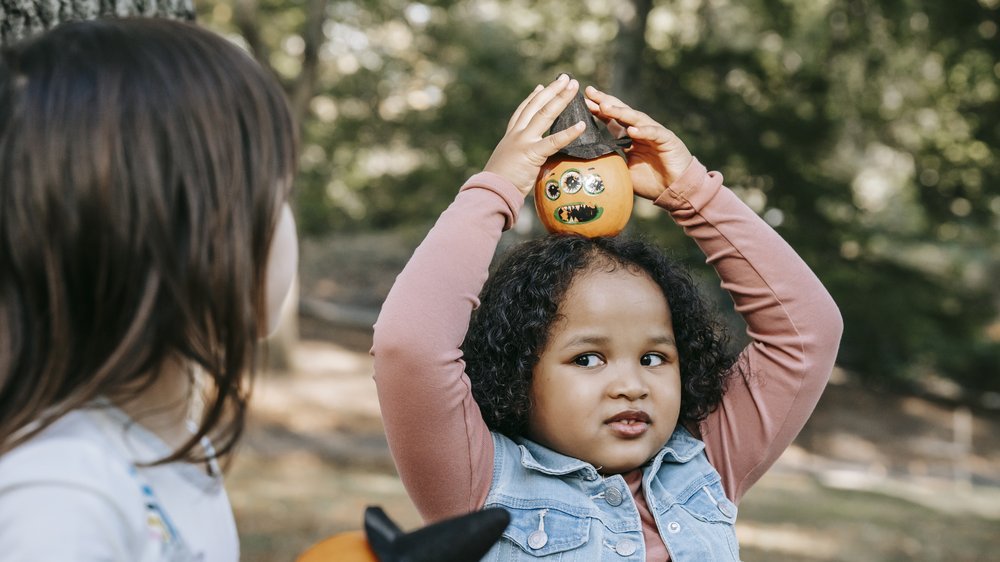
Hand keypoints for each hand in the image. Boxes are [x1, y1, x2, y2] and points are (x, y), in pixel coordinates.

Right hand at [484, 75, 585, 196]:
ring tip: (574, 87)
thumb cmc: (500, 184)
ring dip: (561, 99)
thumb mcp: (509, 164)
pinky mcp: (531, 154)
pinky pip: (553, 141)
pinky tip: (581, 125)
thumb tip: (528, 163)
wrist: (491, 191)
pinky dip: (568, 133)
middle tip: (565, 78)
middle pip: (536, 106)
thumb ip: (520, 158)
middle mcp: (516, 134)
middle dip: (552, 90)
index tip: (541, 86)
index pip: (523, 112)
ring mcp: (523, 141)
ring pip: (545, 114)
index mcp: (511, 136)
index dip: (532, 98)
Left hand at [584, 86, 692, 200]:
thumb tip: (589, 163)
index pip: (612, 121)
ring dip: (621, 112)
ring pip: (636, 119)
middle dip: (606, 101)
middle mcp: (642, 131)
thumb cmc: (651, 182)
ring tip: (605, 107)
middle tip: (590, 92)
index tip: (583, 101)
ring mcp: (655, 133)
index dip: (599, 111)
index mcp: (630, 138)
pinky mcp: (668, 139)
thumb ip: (612, 163)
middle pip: (622, 113)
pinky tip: (632, 130)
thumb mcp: (624, 172)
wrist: (674, 190)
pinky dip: (643, 131)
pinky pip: (654, 133)